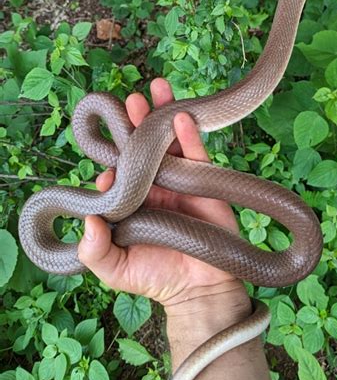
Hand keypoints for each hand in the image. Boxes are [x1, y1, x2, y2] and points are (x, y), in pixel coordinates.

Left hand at [78, 78, 239, 305]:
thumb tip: (88, 220)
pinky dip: (190, 135)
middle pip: (143, 147)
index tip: (109, 171)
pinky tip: (182, 115)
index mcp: (132, 200)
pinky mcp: (204, 181)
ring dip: (163, 115)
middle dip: (136, 123)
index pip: (119, 172)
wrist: (199, 290)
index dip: (113, 164)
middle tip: (129, 102)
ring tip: (156, 89)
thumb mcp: (115, 270)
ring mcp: (179, 180)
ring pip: (169, 142)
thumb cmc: (155, 279)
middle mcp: (154, 185)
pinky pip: (197, 154)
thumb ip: (95, 251)